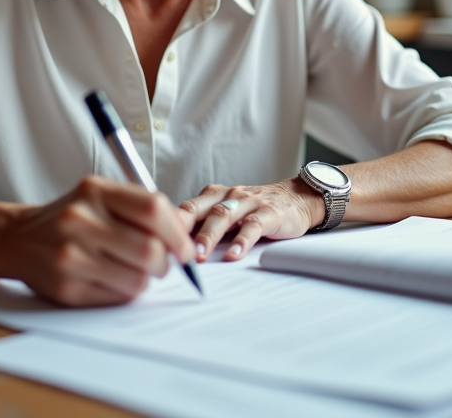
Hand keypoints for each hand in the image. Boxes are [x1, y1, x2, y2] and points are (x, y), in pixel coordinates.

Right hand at [0, 176, 195, 306]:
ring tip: (133, 270)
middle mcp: (80, 220)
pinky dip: (125, 292)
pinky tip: (112, 279)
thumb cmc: (72, 217)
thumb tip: (187, 229)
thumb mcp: (103, 197)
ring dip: (145, 280)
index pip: (152, 210)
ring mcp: (70, 256)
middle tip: (161, 264)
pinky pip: (117, 298)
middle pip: (149, 250)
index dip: (178, 233)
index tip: (184, 249)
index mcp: (95, 191)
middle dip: (165, 263)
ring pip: (137, 280)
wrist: (18, 239)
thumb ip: (144, 208)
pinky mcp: (66, 288)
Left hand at [179, 179, 324, 261]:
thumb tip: (172, 249)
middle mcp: (229, 195)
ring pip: (224, 216)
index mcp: (213, 195)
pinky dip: (242, 240)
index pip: (186, 208)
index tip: (154, 242)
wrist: (297, 198)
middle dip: (185, 230)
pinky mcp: (270, 213)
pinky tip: (235, 254)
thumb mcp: (227, 212)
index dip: (169, 224)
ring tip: (199, 256)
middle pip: (202, 210)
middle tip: (171, 250)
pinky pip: (254, 226)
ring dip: (210, 236)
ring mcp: (249, 203)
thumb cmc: (256, 209)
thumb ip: (203, 225)